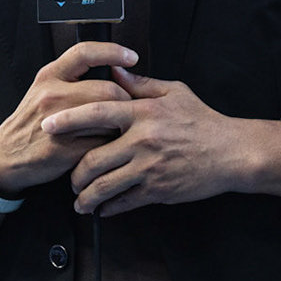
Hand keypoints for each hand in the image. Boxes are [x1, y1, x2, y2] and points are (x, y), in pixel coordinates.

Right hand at [0, 42, 136, 192]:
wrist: (7, 154)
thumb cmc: (33, 121)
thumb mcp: (45, 89)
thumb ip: (75, 76)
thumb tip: (118, 70)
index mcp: (49, 76)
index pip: (85, 52)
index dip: (113, 52)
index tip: (131, 57)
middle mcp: (52, 95)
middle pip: (108, 90)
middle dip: (127, 100)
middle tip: (129, 107)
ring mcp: (58, 123)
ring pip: (108, 118)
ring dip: (120, 124)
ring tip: (117, 127)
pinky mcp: (64, 149)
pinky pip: (102, 143)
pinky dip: (109, 144)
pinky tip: (105, 144)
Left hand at [48, 68, 277, 214]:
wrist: (232, 153)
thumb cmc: (204, 121)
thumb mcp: (175, 93)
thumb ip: (141, 84)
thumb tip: (114, 71)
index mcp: (144, 114)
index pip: (98, 113)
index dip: (69, 119)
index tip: (48, 125)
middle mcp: (143, 141)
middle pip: (93, 159)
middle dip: (74, 174)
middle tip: (69, 178)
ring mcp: (149, 168)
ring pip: (104, 187)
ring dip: (86, 197)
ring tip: (80, 201)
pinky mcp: (157, 190)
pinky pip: (123, 202)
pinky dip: (108, 208)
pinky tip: (103, 209)